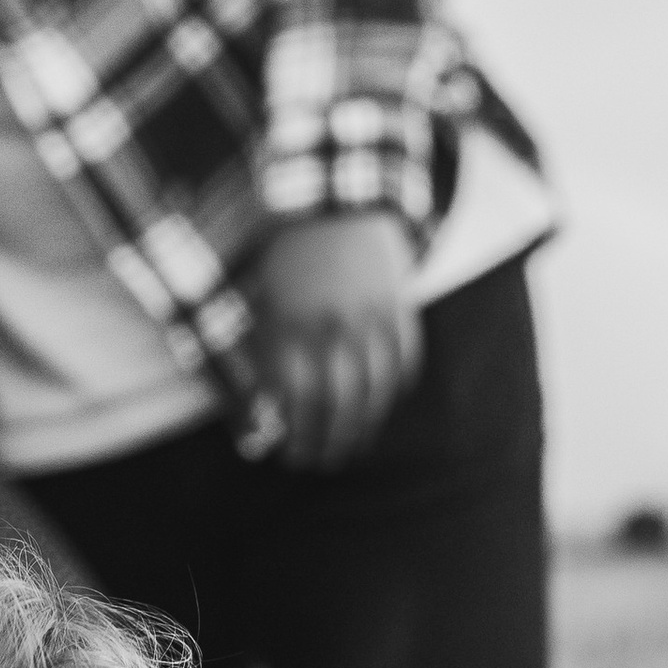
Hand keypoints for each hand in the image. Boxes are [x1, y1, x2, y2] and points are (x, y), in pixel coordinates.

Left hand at [249, 212, 422, 465]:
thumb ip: (264, 361)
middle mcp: (333, 326)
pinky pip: (405, 364)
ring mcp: (372, 318)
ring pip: (375, 393)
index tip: (292, 456)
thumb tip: (268, 420)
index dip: (297, 436)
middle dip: (329, 443)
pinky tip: (379, 408)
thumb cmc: (288, 264)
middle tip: (322, 462)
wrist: (334, 204)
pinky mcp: (401, 309)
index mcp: (291, 325)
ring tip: (352, 447)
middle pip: (337, 405)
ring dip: (363, 429)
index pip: (297, 401)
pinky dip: (394, 392)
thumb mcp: (262, 308)